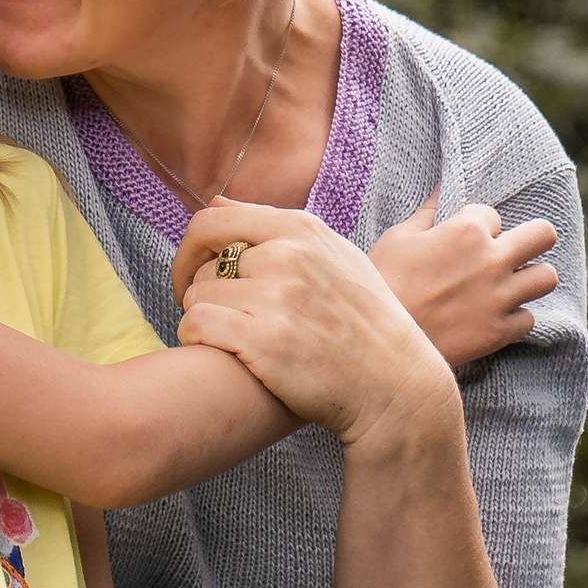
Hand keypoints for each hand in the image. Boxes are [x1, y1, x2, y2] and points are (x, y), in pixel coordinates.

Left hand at [170, 200, 456, 446]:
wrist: (395, 387)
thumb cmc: (364, 326)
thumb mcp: (335, 258)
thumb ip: (276, 229)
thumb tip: (217, 200)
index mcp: (301, 230)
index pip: (212, 220)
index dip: (192, 250)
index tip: (195, 276)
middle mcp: (287, 256)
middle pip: (203, 264)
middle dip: (198, 292)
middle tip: (214, 316)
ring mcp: (277, 297)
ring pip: (196, 296)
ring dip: (203, 320)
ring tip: (230, 340)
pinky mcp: (263, 339)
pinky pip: (196, 325)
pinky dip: (197, 341)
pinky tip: (220, 353)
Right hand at [367, 194, 558, 368]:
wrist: (378, 341)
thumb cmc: (382, 283)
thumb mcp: (399, 238)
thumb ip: (429, 211)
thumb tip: (444, 186)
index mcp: (466, 231)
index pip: (492, 214)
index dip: (475, 225)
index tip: (459, 240)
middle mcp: (492, 261)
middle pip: (544, 235)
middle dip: (530, 239)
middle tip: (510, 251)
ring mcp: (499, 298)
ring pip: (546, 277)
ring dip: (529, 278)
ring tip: (508, 284)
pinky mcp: (498, 332)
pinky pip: (528, 318)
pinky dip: (513, 316)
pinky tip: (492, 315)